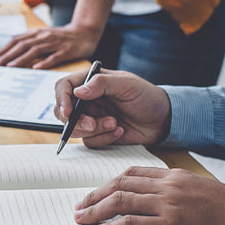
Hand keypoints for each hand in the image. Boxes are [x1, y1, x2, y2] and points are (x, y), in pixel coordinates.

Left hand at [0, 0, 115, 68]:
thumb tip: (12, 51)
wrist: (85, 32)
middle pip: (23, 45)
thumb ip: (30, 42)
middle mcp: (44, 37)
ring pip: (35, 50)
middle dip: (8, 55)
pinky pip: (54, 57)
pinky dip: (45, 62)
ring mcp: (55, 43)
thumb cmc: (62, 37)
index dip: (4, 49)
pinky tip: (37, 68)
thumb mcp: (44, 36)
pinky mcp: (66, 51)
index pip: (17, 41)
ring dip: (22, 58)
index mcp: (37, 33)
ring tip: (11, 66)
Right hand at [54, 69, 170, 147]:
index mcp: (90, 82)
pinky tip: (120, 131)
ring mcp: (91, 117)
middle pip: (63, 111)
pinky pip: (90, 141)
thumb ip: (101, 83)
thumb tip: (77, 92)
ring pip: (75, 129)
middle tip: (91, 124)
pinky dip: (104, 138)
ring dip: (94, 130)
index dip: (61, 99)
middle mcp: (87, 100)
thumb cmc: (147, 96)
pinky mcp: (98, 134)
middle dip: (75, 121)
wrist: (163, 120)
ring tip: (115, 124)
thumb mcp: (127, 84)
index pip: (64, 87)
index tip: (69, 112)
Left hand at [74, 167, 224, 224]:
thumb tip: (152, 196)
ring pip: (119, 201)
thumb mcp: (200, 188)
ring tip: (81, 218)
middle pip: (120, 184)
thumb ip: (174, 188)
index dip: (109, 182)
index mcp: (173, 174)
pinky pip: (128, 224)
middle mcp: (166, 186)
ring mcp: (166, 204)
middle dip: (95, 194)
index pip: (132, 172)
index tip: (96, 191)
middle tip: (79, 205)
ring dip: (94, 210)